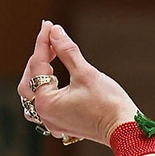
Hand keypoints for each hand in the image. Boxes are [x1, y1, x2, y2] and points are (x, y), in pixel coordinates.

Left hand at [18, 21, 138, 143]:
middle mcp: (44, 114)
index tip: (49, 26)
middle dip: (38, 59)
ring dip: (38, 77)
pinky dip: (47, 91)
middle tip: (50, 41)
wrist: (125, 129)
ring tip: (49, 60)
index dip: (43, 43)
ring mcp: (52, 122)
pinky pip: (45, 106)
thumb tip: (55, 31)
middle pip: (28, 81)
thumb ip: (67, 51)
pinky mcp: (62, 125)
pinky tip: (55, 83)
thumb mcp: (86, 74)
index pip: (38, 65)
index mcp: (45, 102)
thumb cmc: (109, 104)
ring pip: (33, 96)